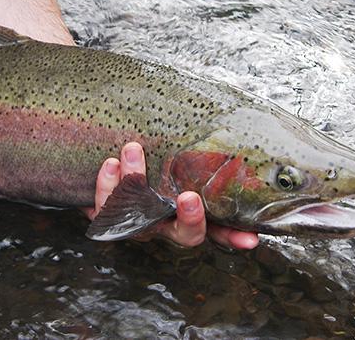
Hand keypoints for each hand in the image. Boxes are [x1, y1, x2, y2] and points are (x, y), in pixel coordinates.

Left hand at [83, 142, 258, 249]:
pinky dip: (107, 185)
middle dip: (190, 220)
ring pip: (140, 218)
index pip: (218, 230)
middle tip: (189, 197)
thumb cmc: (155, 158)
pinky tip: (110, 163)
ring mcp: (139, 222)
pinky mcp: (109, 217)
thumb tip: (229, 116)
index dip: (234, 237)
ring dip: (136, 183)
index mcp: (188, 212)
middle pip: (185, 235)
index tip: (250, 239)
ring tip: (133, 149)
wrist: (104, 167)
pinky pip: (106, 209)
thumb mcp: (177, 155)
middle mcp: (166, 222)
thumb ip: (196, 148)